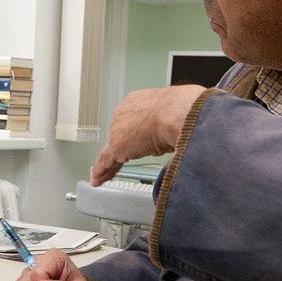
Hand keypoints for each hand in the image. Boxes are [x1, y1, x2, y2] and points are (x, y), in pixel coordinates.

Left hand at [91, 85, 206, 186]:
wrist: (176, 112)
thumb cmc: (182, 110)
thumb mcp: (173, 116)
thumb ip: (166, 126)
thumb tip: (172, 137)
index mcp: (137, 101)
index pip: (130, 120)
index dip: (134, 132)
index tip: (136, 141)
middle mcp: (124, 112)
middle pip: (118, 134)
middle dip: (124, 148)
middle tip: (126, 160)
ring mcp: (118, 129)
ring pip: (111, 149)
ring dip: (110, 163)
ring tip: (107, 175)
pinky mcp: (117, 146)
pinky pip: (106, 161)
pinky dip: (102, 171)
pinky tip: (99, 179)